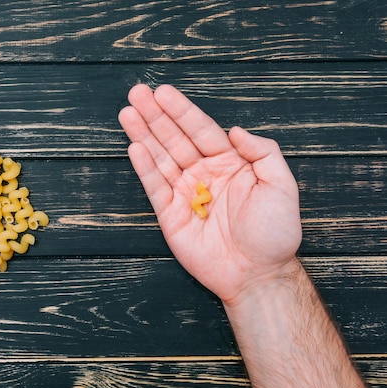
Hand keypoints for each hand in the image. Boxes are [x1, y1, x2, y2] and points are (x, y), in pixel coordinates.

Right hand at [118, 84, 301, 303]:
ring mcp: (186, 194)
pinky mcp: (171, 216)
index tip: (163, 92)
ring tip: (128, 113)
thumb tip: (235, 130)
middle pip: (175, 139)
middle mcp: (204, 174)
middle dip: (156, 116)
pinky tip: (135, 148)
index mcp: (230, 163)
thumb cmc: (274, 233)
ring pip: (161, 158)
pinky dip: (145, 168)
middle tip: (137, 93)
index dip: (182, 110)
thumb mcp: (281, 186)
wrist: (258, 274)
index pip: (201, 130)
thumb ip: (263, 152)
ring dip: (143, 135)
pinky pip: (156, 188)